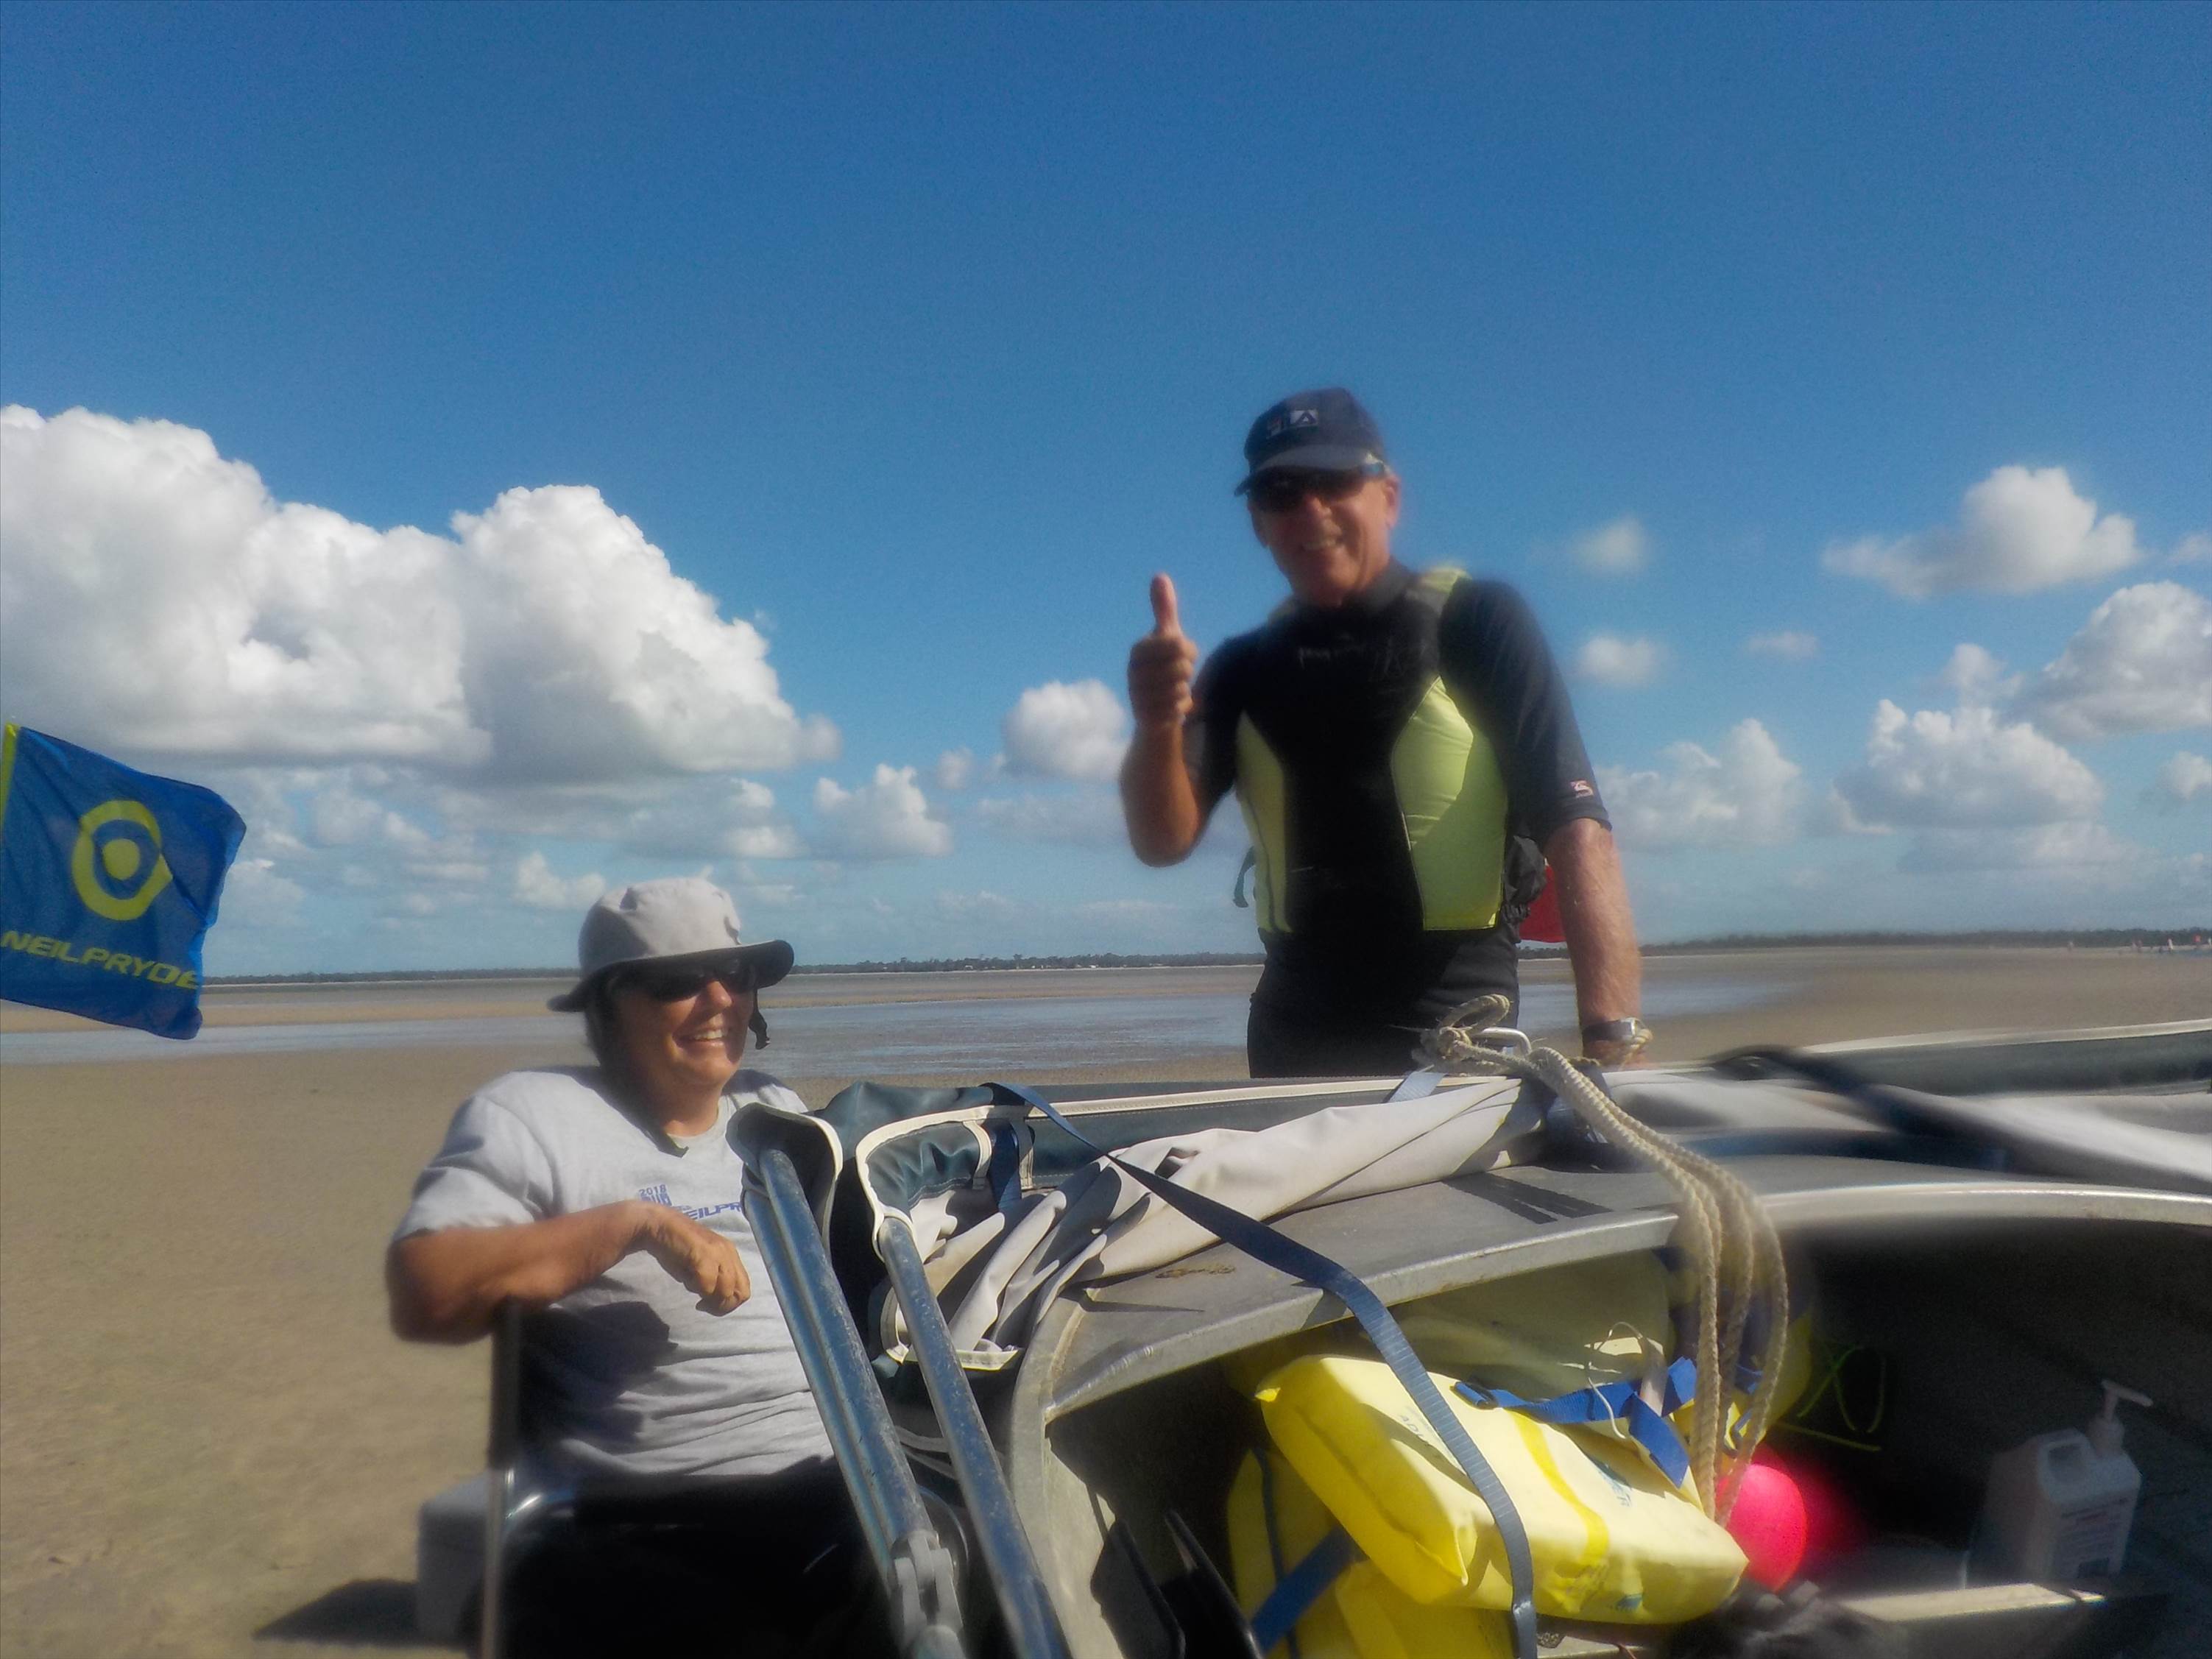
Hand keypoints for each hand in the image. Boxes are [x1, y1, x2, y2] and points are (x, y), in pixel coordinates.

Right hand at [634, 1202, 751, 1314]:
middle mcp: (729, 1253)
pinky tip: (688, 1283)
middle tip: (704, 1305)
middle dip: (723, 1306)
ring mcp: (718, 1253)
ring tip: (695, 1293)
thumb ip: (714, 1280)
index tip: (710, 1304)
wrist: (660, 1226)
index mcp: (731, 1255)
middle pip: (740, 1292)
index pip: (744, 1288)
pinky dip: (699, 1290)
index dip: (730, 1302)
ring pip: (726, 1291)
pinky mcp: (704, 1255)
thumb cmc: (677, 1248)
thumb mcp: (702, 1265)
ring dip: (711, 1300)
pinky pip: (708, 1285)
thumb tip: (717, 1302)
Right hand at [1127, 573, 1198, 731]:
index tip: (1183, 655)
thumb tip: (1159, 576)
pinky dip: (1180, 708)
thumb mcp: (1167, 636)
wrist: (1152, 707)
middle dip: (1187, 673)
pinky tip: (1172, 706)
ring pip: (1180, 689)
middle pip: (1182, 668)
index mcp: (1139, 650)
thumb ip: (1164, 609)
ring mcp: (1137, 694)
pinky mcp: (1143, 715)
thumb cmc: (1163, 666)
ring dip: (1184, 691)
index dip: (1189, 652)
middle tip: (1178, 676)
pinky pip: (1176, 709)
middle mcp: (1134, 671)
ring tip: (1173, 690)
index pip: (1179, 645)